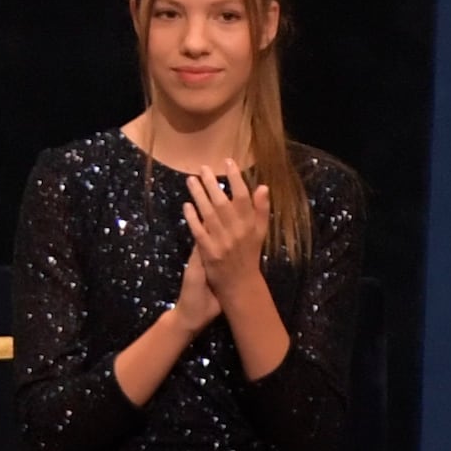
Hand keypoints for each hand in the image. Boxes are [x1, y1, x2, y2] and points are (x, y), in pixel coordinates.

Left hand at [179, 162, 270, 310]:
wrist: (240, 288)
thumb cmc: (249, 257)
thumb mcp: (259, 234)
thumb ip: (260, 211)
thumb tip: (263, 187)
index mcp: (250, 227)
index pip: (243, 198)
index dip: (236, 179)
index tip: (228, 162)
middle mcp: (237, 233)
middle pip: (223, 203)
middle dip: (212, 184)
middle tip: (203, 167)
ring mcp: (222, 243)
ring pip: (209, 214)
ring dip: (199, 196)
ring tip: (191, 179)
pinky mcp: (209, 253)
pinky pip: (199, 232)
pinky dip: (192, 218)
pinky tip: (186, 205)